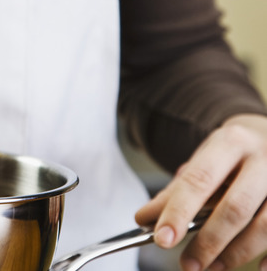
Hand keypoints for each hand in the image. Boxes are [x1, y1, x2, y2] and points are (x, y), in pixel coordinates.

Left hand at [136, 114, 266, 270]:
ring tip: (212, 266)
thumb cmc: (232, 154)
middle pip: (235, 207)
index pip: (199, 180)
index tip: (162, 239)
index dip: (178, 211)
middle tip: (187, 264)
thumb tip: (145, 219)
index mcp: (230, 143)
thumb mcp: (203, 161)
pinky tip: (257, 268)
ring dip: (236, 253)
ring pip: (265, 225)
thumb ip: (176, 190)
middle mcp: (263, 158)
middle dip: (209, 241)